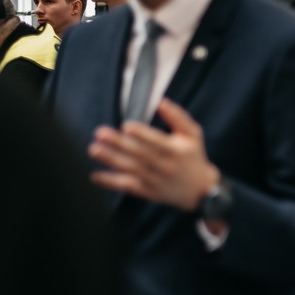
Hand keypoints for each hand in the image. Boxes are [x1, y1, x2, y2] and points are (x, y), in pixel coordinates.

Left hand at [89, 98, 220, 211]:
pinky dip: (111, 182)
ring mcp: (155, 181)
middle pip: (140, 155)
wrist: (200, 190)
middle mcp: (165, 166)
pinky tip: (95, 175)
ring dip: (111, 160)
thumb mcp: (193, 134)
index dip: (142, 134)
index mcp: (176, 151)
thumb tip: (161, 101)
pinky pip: (127, 187)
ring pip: (131, 170)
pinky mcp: (148, 192)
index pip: (157, 142)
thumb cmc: (193, 156)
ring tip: (94, 149)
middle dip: (119, 144)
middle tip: (100, 133)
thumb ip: (178, 117)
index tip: (126, 126)